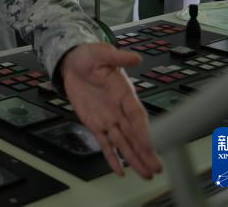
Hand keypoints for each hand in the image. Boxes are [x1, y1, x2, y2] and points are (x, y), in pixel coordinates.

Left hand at [60, 43, 162, 178]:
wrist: (71, 62)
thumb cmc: (88, 56)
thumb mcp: (101, 53)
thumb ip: (117, 57)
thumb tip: (135, 57)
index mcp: (124, 93)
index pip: (136, 114)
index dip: (143, 130)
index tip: (151, 144)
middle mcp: (119, 109)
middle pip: (134, 134)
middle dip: (145, 151)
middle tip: (156, 167)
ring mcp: (108, 118)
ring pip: (123, 142)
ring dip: (134, 158)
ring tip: (146, 174)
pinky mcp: (95, 124)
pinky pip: (105, 143)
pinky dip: (112, 157)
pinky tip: (121, 170)